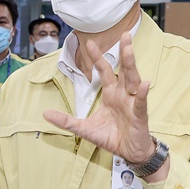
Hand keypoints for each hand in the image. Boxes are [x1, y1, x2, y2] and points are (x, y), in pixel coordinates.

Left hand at [43, 33, 156, 164]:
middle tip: (124, 35)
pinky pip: (141, 103)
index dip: (98, 58)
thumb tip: (45, 114)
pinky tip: (144, 83)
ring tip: (129, 50)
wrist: (129, 152)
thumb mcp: (83, 128)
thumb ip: (66, 120)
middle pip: (123, 70)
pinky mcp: (140, 115)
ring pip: (134, 80)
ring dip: (131, 65)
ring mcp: (133, 103)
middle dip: (124, 52)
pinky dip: (143, 93)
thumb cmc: (111, 137)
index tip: (89, 43)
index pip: (104, 71)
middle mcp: (123, 94)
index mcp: (111, 94)